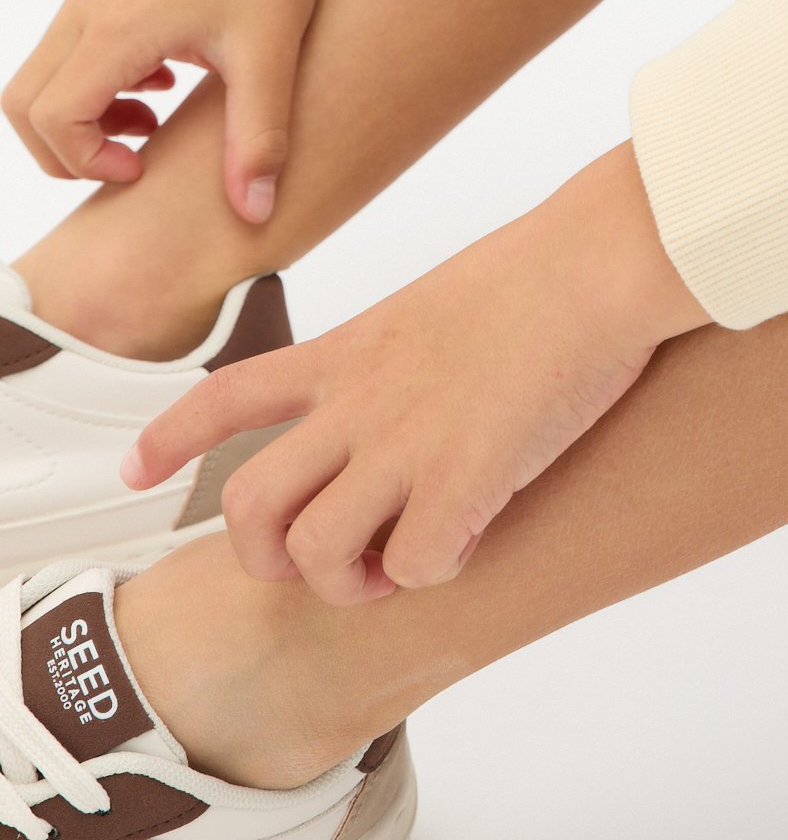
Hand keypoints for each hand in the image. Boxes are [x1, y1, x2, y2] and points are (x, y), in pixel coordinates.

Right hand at [3, 0, 421, 225]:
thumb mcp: (272, 52)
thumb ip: (259, 139)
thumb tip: (256, 217)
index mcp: (118, 27)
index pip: (52, 120)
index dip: (86, 162)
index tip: (144, 168)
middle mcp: (89, 4)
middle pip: (23, 101)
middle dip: (66, 148)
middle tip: (134, 158)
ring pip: (44, 70)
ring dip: (84, 111)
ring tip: (157, 118)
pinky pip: (71, 41)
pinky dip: (98, 76)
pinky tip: (169, 75)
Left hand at [123, 147, 708, 603]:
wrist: (602, 259)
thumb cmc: (553, 266)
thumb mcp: (445, 301)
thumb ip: (413, 353)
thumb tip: (438, 386)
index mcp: (353, 350)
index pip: (228, 394)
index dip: (170, 439)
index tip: (133, 472)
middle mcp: (360, 402)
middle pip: (248, 506)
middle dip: (266, 557)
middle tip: (319, 561)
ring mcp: (404, 444)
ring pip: (311, 552)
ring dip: (348, 580)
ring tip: (395, 563)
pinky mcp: (461, 481)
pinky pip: (410, 570)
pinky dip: (433, 574)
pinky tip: (472, 541)